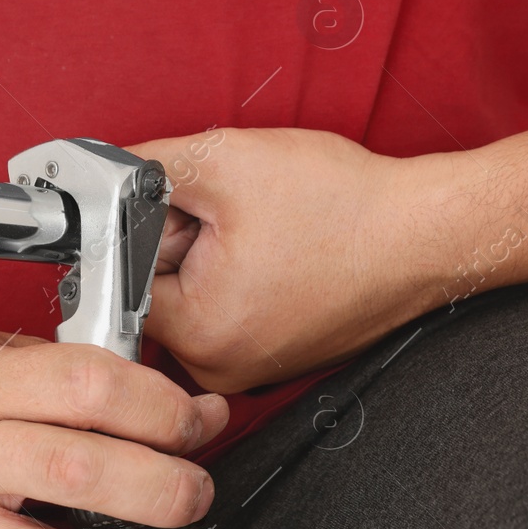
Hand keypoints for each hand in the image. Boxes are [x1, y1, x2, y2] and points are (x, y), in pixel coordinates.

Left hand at [129, 127, 444, 391]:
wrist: (427, 234)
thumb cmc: (345, 205)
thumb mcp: (226, 159)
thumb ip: (144, 168)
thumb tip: (100, 179)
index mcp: (200, 333)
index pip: (123, 275)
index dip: (154, 226)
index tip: (197, 210)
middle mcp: (221, 367)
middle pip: (156, 291)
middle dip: (182, 244)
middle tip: (240, 217)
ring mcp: (251, 369)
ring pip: (193, 298)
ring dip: (213, 258)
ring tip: (267, 235)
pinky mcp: (277, 357)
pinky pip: (230, 310)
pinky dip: (243, 276)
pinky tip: (282, 254)